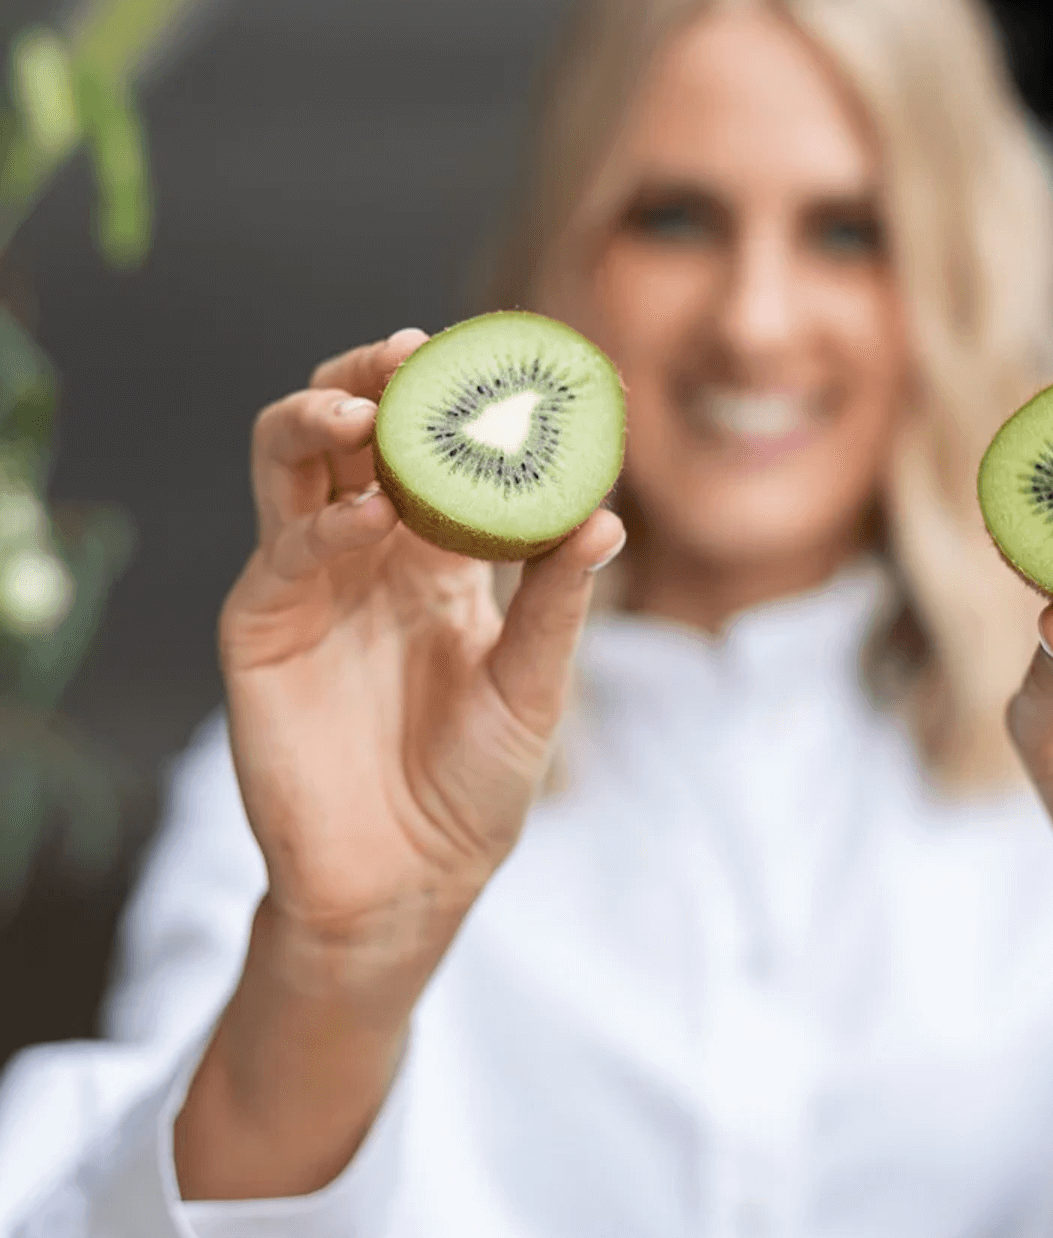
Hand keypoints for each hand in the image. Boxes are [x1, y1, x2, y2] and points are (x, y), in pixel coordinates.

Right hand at [220, 328, 623, 973]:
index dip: (457, 399)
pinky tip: (370, 519)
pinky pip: (282, 552)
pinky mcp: (259, 627)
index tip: (504, 359)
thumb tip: (607, 516)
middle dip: (373, 378)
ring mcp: (305, 583)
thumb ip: (558, 603)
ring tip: (368, 405)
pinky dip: (325, 524)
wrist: (404, 882)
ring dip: (320, 417)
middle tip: (415, 354)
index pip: (436, 448)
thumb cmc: (472, 789)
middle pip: (350, 430)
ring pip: (290, 462)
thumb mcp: (533, 688)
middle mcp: (364, 552)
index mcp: (434, 557)